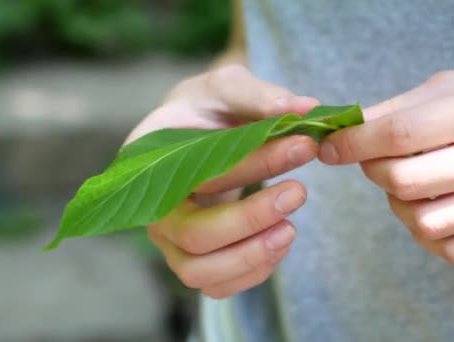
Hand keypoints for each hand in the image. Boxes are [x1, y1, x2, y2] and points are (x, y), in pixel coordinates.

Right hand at [127, 65, 318, 297]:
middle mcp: (152, 208)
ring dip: (252, 256)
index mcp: (149, 161)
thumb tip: (304, 109)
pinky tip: (280, 243)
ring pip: (199, 272)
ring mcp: (169, 239)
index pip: (200, 174)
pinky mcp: (189, 258)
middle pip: (195, 235)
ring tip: (292, 229)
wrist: (194, 132)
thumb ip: (258, 95)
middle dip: (253, 218)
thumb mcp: (226, 87)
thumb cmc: (206, 108)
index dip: (255, 164)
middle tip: (300, 191)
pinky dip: (251, 274)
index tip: (303, 144)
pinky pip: (214, 285)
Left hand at [319, 64, 453, 264]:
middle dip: (373, 170)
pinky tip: (433, 205)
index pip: (399, 134)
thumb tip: (348, 127)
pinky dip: (426, 232)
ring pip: (422, 221)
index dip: (353, 143)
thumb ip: (403, 107)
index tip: (329, 147)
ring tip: (410, 182)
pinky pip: (448, 248)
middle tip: (375, 158)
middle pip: (403, 181)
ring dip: (398, 203)